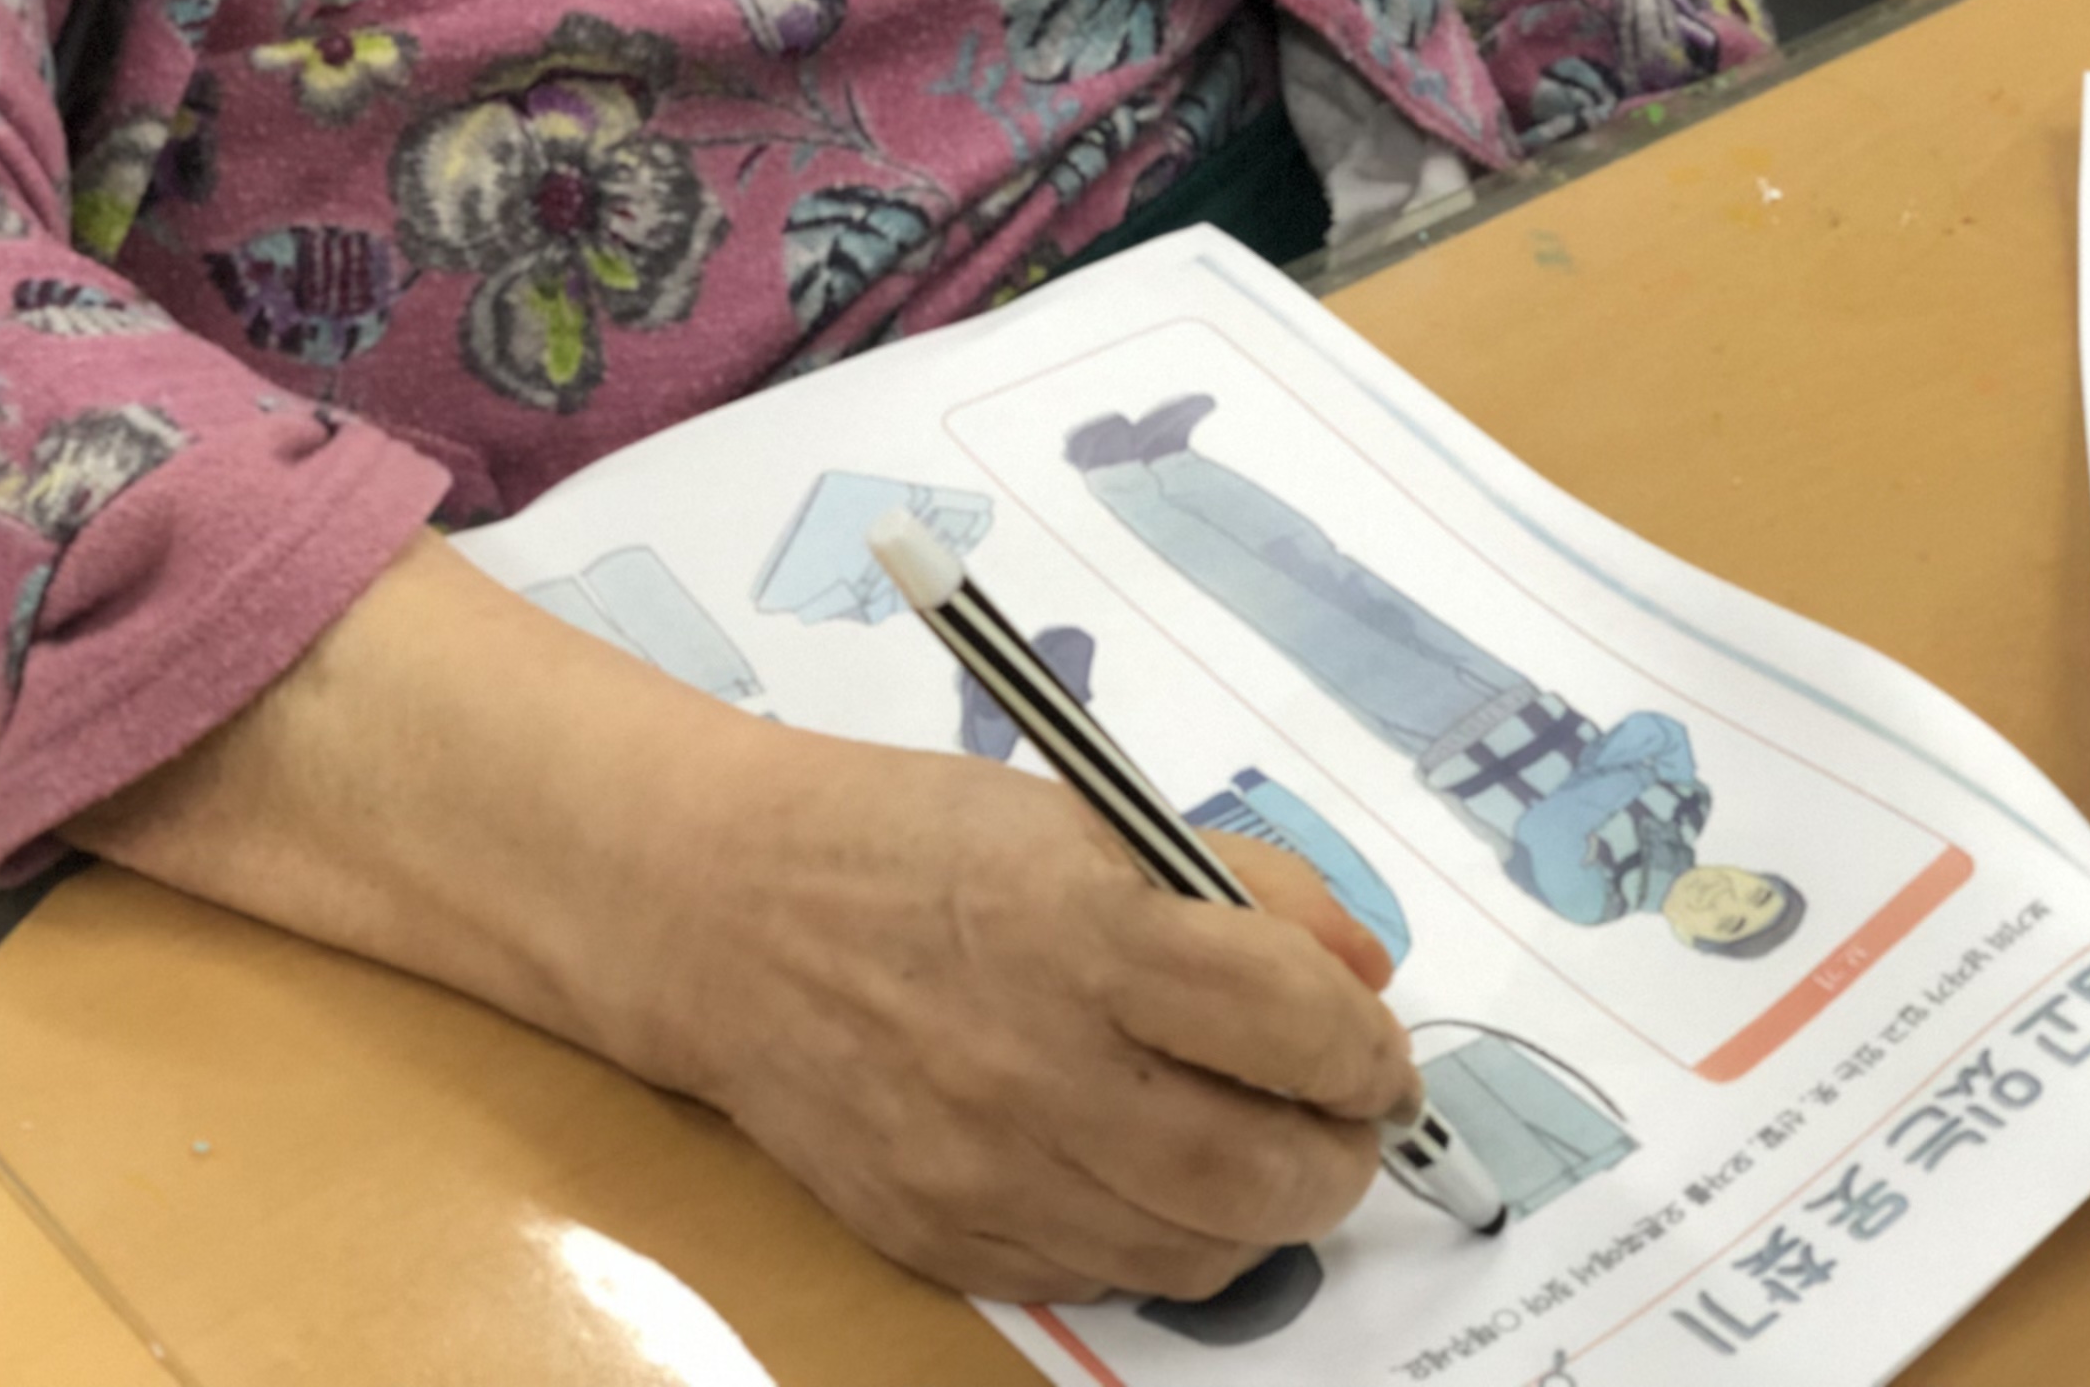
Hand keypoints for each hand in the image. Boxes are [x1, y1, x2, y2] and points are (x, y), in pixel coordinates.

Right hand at [73, 540, 1418, 1303]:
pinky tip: (1153, 1176)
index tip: (1371, 1044)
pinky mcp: (949, 1236)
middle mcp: (1048, 1061)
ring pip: (1207, 1248)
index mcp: (1092, 927)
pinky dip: (1166, 1241)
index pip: (1304, 1026)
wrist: (718, 913)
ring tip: (1254, 1147)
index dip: (1369, 1047)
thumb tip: (1364, 971)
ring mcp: (994, 1167)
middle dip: (1340, 1152)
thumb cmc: (908, 842)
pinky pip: (1111, 1276)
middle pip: (1274, 1170)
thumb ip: (1247, 888)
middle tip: (1342, 1118)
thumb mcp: (1090, 814)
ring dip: (1264, 1209)